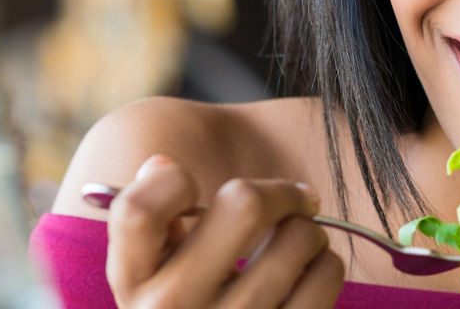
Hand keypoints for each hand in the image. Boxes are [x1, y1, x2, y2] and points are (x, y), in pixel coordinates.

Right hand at [106, 154, 344, 307]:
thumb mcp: (146, 278)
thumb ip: (149, 223)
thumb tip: (162, 165)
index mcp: (134, 282)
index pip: (138, 209)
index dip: (170, 181)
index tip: (194, 191)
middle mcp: (172, 308)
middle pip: (244, 205)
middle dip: (278, 193)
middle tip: (289, 203)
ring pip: (298, 237)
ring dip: (308, 230)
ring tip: (297, 244)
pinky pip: (325, 275)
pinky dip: (325, 263)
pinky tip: (309, 274)